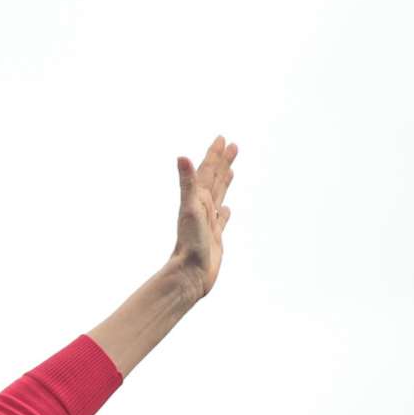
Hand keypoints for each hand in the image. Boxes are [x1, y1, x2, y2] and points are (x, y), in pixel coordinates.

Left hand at [168, 136, 236, 296]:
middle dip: (222, 162)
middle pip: (214, 180)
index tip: (222, 139)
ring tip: (231, 170)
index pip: (206, 171)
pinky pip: (221, 220)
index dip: (214, 155)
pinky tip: (227, 209)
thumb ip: (186, 183)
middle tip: (232, 145)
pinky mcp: (214, 237)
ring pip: (218, 196)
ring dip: (224, 181)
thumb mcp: (190, 209)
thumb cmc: (189, 244)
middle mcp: (202, 209)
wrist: (189, 275)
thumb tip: (181, 157)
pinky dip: (225, 212)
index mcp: (197, 199)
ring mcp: (208, 223)